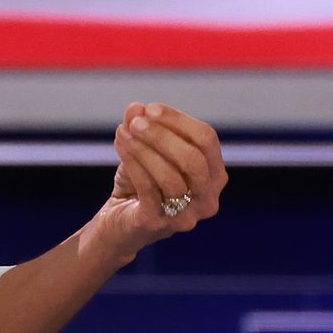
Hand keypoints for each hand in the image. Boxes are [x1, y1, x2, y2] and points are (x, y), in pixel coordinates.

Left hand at [95, 101, 225, 255]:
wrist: (119, 221)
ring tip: (123, 132)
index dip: (178, 120)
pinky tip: (120, 146)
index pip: (207, 140)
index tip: (150, 109)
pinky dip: (134, 163)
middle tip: (136, 123)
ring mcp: (186, 216)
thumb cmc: (141, 181)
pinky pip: (148, 190)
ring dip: (145, 149)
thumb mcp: (142, 149)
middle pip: (194, 160)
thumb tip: (136, 108)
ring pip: (171, 177)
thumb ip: (141, 126)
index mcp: (214, 175)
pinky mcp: (158, 224)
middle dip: (163, 136)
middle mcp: (208, 199)